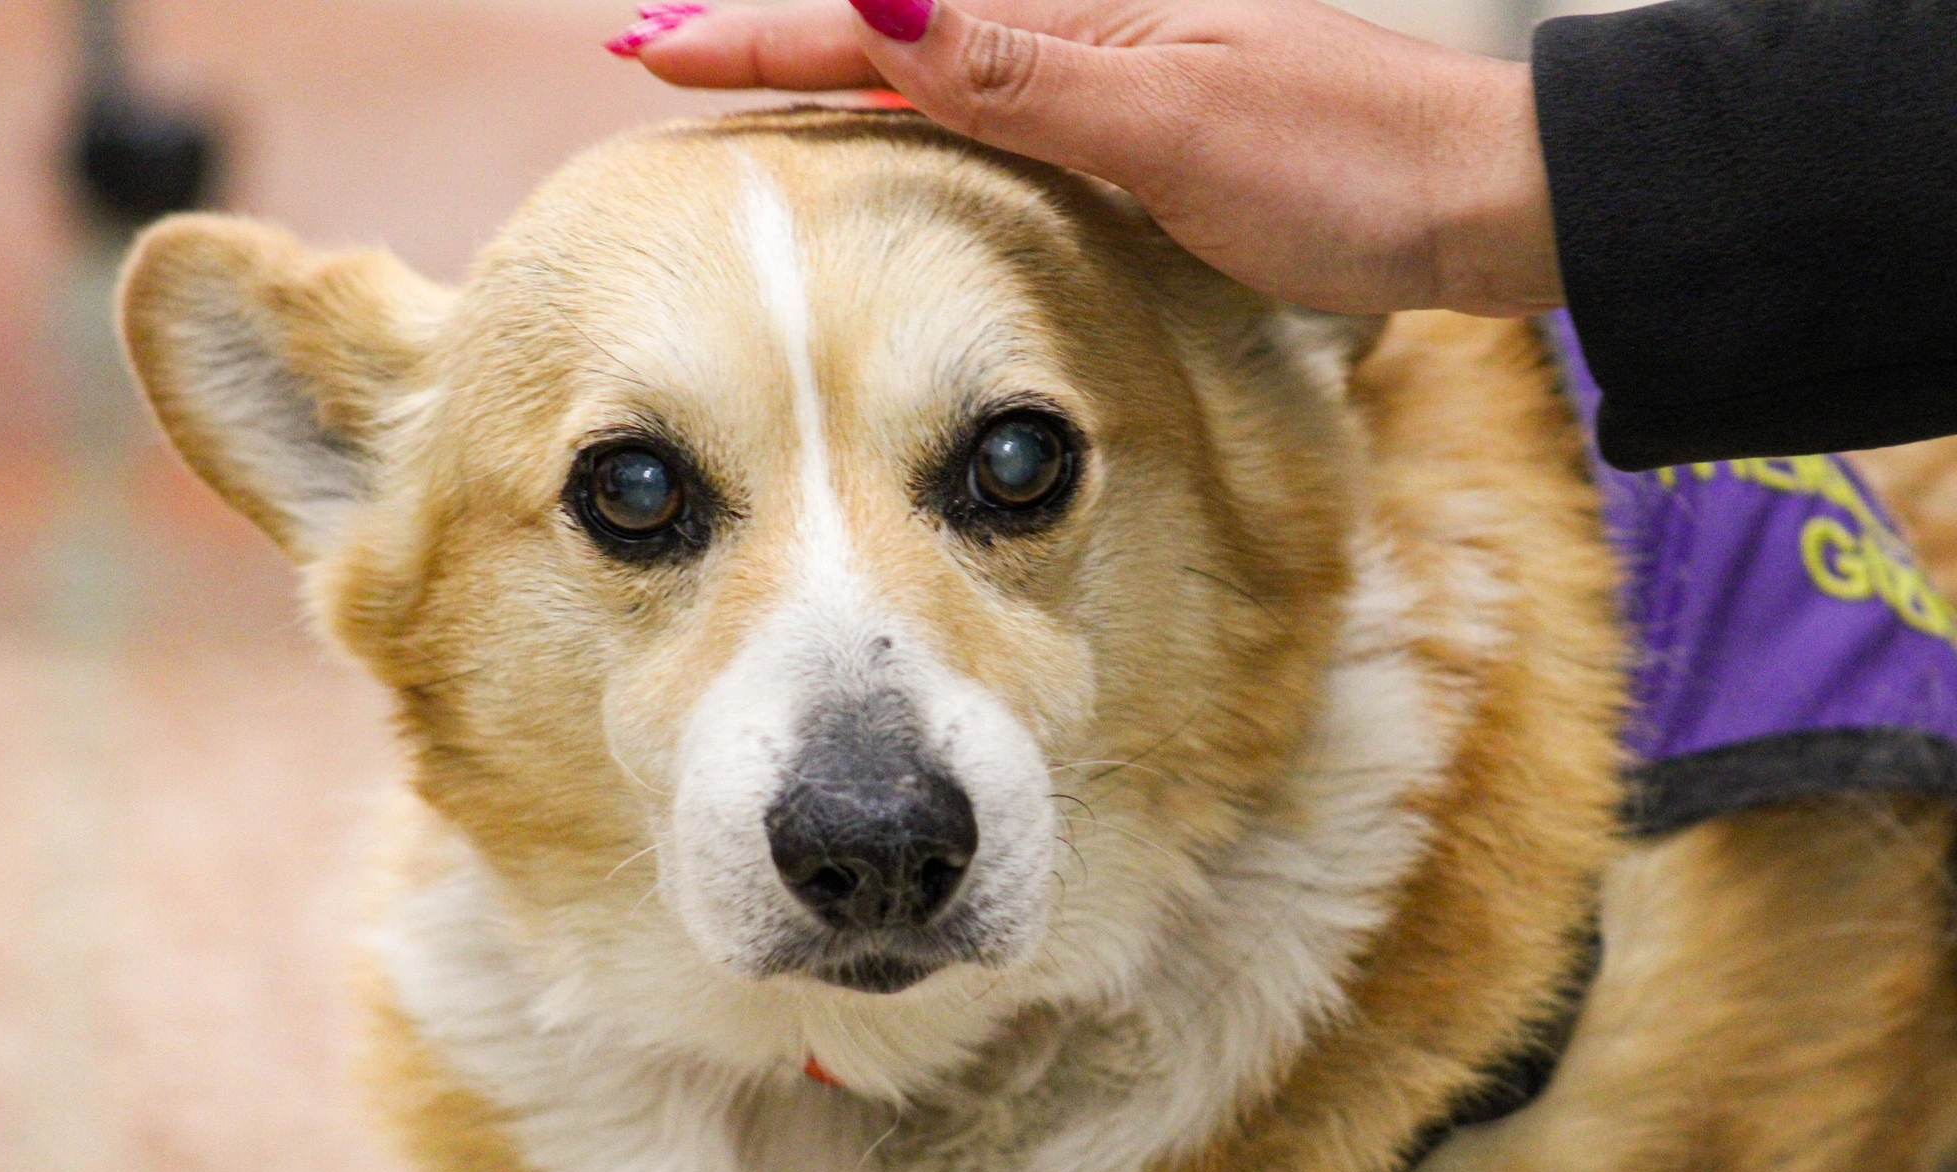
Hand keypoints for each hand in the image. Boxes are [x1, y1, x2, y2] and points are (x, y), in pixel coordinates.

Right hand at [613, 0, 1561, 317]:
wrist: (1477, 198)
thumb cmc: (1345, 166)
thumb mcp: (1169, 124)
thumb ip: (1019, 70)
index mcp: (1078, 16)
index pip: (882, 25)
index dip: (764, 36)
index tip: (651, 44)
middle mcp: (1088, 34)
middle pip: (898, 30)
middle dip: (778, 37)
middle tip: (665, 49)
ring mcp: (1119, 77)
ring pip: (943, 66)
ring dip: (841, 69)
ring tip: (753, 80)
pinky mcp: (1151, 128)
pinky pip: (1002, 108)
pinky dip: (925, 109)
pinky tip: (906, 119)